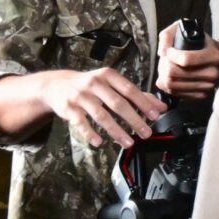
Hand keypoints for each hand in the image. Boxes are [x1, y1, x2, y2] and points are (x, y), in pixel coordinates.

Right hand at [43, 65, 163, 146]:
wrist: (56, 85)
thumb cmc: (91, 86)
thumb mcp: (112, 84)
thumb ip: (137, 95)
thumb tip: (161, 106)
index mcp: (108, 76)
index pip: (130, 90)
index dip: (144, 103)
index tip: (156, 116)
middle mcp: (93, 84)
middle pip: (117, 104)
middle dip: (134, 120)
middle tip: (146, 133)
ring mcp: (80, 96)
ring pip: (101, 115)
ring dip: (116, 131)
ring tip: (128, 143)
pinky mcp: (68, 108)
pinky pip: (80, 123)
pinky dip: (90, 133)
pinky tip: (99, 142)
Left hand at [157, 21, 218, 99]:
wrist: (218, 58)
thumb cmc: (199, 43)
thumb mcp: (185, 31)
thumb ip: (168, 35)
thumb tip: (162, 52)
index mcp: (213, 55)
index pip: (185, 59)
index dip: (170, 54)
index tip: (170, 50)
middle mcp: (213, 73)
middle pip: (174, 73)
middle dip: (163, 66)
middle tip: (166, 60)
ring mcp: (208, 86)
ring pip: (171, 85)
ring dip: (163, 76)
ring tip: (167, 68)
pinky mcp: (201, 95)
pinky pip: (175, 93)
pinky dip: (167, 86)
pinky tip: (171, 77)